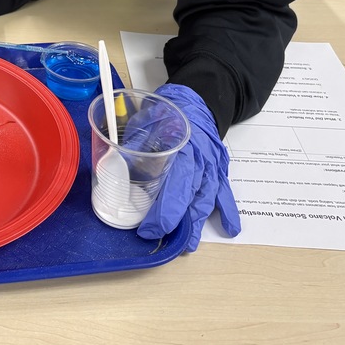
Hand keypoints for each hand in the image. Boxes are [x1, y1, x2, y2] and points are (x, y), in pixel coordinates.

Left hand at [136, 83, 241, 250]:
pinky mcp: (220, 169)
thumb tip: (115, 165)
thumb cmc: (167, 111)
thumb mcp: (144, 122)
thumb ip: (134, 145)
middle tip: (157, 238)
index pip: (175, 188)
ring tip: (187, 245)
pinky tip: (230, 228)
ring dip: (197, 224)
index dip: (162, 214)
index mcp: (184, 149)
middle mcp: (202, 161)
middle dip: (174, 223)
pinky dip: (229, 211)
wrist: (199, 99)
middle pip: (190, 199)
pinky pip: (226, 192)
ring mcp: (213, 166)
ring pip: (207, 199)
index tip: (147, 230)